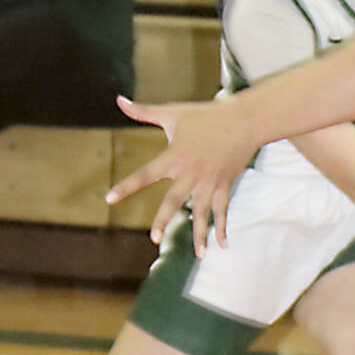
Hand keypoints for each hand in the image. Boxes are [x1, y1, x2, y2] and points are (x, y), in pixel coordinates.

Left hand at [107, 96, 255, 252]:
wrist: (244, 120)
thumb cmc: (206, 115)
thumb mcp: (173, 112)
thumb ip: (143, 111)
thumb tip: (118, 99)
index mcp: (174, 157)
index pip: (145, 175)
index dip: (127, 186)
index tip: (109, 199)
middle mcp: (190, 174)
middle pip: (174, 201)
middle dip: (163, 221)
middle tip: (153, 239)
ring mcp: (209, 182)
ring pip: (202, 213)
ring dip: (200, 235)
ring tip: (198, 255)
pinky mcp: (224, 186)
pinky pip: (223, 211)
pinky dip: (223, 228)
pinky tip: (222, 245)